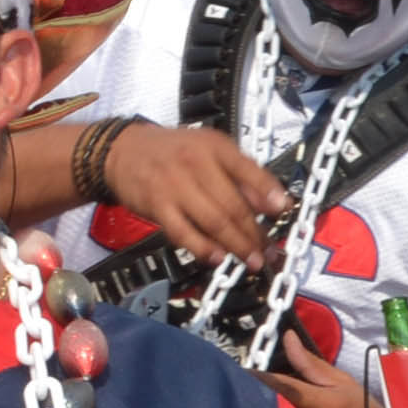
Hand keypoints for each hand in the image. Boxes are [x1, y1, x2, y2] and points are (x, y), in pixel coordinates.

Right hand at [100, 123, 292, 274]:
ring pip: (213, 221)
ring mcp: (175, 186)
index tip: (284, 210)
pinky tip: (217, 258)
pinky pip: (184, 233)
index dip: (268, 192)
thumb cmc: (173, 152)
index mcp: (215, 147)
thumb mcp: (210, 149)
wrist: (124, 150)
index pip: (248, 170)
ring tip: (251, 261)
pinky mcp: (157, 206)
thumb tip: (273, 202)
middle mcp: (196, 163)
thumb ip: (241, 173)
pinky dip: (203, 248)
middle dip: (255, 232)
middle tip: (269, 252)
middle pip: (233, 204)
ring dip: (236, 245)